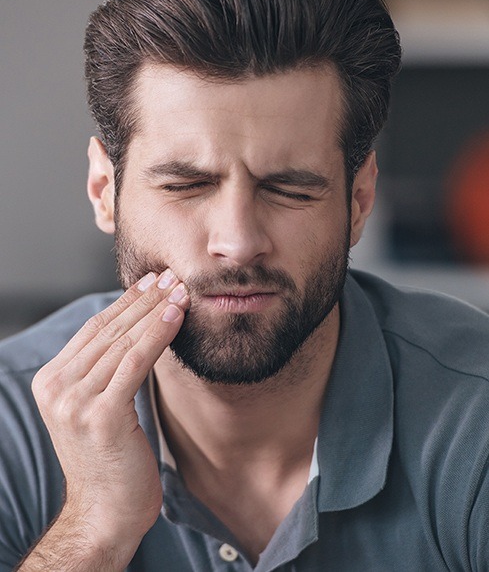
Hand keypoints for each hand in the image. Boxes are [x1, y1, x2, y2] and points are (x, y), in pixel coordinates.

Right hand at [30, 270, 187, 565]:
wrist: (105, 514)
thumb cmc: (111, 459)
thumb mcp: (99, 407)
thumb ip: (105, 370)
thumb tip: (136, 328)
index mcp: (51, 381)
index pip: (94, 329)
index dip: (126, 302)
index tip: (152, 281)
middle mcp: (57, 387)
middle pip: (108, 330)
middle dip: (144, 300)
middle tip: (172, 276)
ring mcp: (75, 402)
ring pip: (123, 342)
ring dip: (156, 311)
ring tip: (180, 290)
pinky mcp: (102, 415)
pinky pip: (135, 362)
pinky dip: (157, 335)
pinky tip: (176, 316)